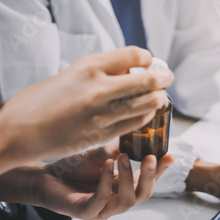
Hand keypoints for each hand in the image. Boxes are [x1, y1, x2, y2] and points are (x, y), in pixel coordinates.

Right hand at [0, 46, 173, 170]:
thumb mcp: (70, 74)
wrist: (21, 130)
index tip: (150, 61)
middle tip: (168, 78)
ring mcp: (103, 114)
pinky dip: (144, 117)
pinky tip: (147, 114)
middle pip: (145, 81)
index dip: (147, 58)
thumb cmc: (40, 101)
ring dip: (157, 100)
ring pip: (144, 105)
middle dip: (162, 79)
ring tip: (161, 96)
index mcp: (89, 66)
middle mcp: (99, 89)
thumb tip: (124, 73)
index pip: (133, 56)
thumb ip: (97, 74)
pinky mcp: (102, 135)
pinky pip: (132, 124)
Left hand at [0, 148, 173, 219]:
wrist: (46, 177)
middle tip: (151, 157)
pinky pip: (101, 201)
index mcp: (124, 187)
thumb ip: (120, 146)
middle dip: (150, 176)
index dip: (161, 170)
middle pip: (143, 194)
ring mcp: (103, 209)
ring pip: (126, 201)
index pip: (148, 180)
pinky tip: (106, 166)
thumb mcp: (101, 153)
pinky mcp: (85, 212)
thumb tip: (138, 123)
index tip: (170, 155)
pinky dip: (106, 183)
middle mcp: (117, 200)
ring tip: (124, 158)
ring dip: (128, 178)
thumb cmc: (75, 167)